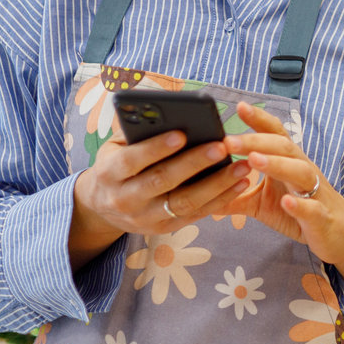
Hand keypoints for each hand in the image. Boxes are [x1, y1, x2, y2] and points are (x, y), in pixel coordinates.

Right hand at [70, 130, 251, 266]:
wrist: (102, 206)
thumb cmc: (117, 163)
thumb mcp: (116, 146)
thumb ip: (138, 132)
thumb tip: (169, 115)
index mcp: (109, 173)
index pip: (132, 160)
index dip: (156, 148)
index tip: (181, 134)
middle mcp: (125, 199)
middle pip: (162, 182)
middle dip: (193, 164)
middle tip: (221, 146)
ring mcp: (145, 218)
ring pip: (184, 202)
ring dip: (216, 185)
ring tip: (241, 166)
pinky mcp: (163, 228)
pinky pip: (195, 215)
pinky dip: (220, 200)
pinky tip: (240, 183)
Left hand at [225, 102, 343, 326]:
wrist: (339, 235)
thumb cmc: (300, 212)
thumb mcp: (261, 203)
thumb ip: (234, 195)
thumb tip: (198, 190)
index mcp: (288, 163)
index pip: (274, 134)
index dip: (259, 120)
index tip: (238, 106)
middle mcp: (303, 170)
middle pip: (283, 147)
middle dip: (256, 141)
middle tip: (228, 140)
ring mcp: (315, 192)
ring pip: (299, 171)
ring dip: (277, 164)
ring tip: (253, 160)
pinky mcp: (321, 217)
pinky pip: (312, 208)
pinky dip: (300, 204)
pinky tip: (286, 202)